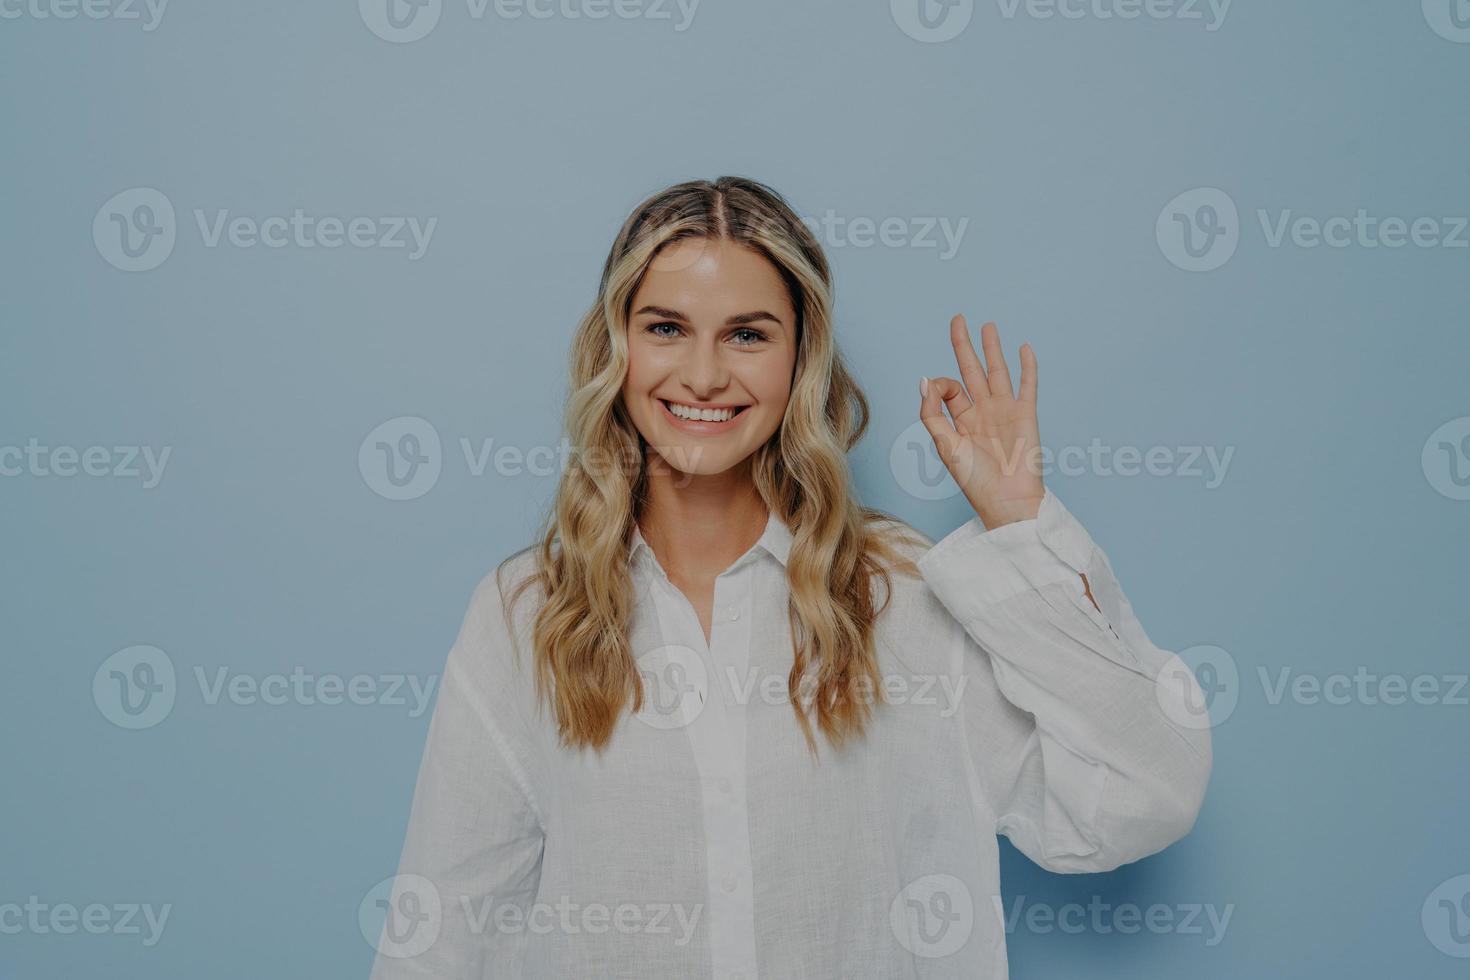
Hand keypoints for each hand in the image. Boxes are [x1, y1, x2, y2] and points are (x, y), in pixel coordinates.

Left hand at [919, 315, 1045, 529]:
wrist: (1007, 499)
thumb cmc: (975, 480)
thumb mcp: (945, 445)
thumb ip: (932, 413)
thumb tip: (924, 380)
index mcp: (960, 421)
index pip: (949, 389)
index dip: (941, 383)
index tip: (939, 390)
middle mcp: (981, 412)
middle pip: (971, 371)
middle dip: (964, 345)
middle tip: (959, 319)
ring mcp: (1005, 411)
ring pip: (997, 372)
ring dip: (993, 349)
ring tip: (988, 326)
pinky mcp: (1026, 414)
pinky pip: (1027, 385)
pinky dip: (1027, 367)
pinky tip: (1024, 348)